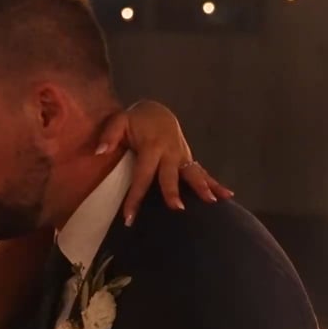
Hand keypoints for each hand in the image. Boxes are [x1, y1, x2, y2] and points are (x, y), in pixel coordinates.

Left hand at [100, 101, 233, 226]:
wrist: (158, 111)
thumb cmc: (136, 120)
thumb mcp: (119, 120)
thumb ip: (110, 135)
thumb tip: (100, 151)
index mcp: (151, 146)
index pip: (142, 175)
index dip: (135, 196)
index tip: (129, 217)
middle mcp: (170, 152)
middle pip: (171, 175)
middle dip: (174, 191)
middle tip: (178, 208)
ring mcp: (182, 156)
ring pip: (193, 172)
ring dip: (203, 186)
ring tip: (212, 202)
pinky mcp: (189, 159)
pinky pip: (202, 172)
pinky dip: (215, 183)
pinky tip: (228, 196)